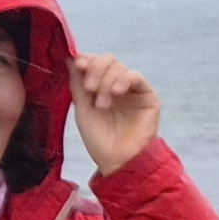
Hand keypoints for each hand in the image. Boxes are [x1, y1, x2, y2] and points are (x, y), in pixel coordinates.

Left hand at [68, 50, 162, 176]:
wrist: (118, 161)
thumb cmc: (99, 140)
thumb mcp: (82, 109)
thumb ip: (77, 84)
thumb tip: (71, 58)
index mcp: (101, 86)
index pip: (94, 62)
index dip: (87, 59)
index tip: (79, 65)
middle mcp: (117, 85)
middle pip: (107, 60)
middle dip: (95, 70)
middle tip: (89, 89)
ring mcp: (133, 90)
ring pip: (119, 67)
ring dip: (106, 82)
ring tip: (102, 105)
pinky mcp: (148, 96)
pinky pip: (136, 77)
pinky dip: (124, 80)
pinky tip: (116, 92)